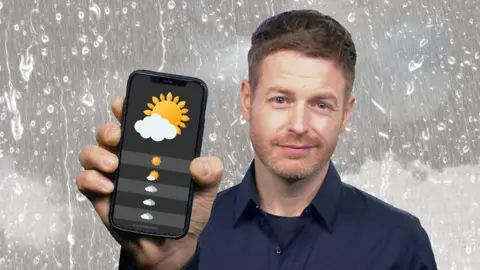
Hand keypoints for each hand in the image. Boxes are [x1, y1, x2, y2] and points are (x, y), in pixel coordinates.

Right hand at [76, 96, 223, 268]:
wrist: (170, 246)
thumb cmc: (185, 214)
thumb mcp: (205, 192)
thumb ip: (210, 174)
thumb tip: (202, 163)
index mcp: (153, 152)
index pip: (138, 122)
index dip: (130, 107)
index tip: (128, 102)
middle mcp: (130, 158)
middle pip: (110, 132)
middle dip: (110, 127)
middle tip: (120, 135)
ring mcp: (113, 176)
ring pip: (92, 152)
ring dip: (98, 153)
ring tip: (115, 166)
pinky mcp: (101, 196)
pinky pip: (85, 180)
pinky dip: (91, 179)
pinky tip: (108, 188)